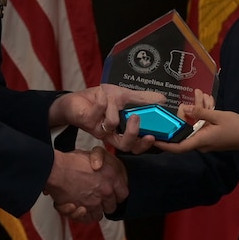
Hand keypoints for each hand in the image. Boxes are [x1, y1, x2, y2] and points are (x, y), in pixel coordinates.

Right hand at [44, 146, 127, 221]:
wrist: (56, 169)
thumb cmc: (71, 161)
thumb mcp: (93, 155)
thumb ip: (102, 163)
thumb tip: (102, 166)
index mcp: (113, 177)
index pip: (123, 194)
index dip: (116, 195)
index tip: (110, 194)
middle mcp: (107, 191)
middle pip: (111, 206)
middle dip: (104, 204)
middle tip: (94, 198)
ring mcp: (96, 203)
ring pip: (99, 214)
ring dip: (92, 210)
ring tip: (83, 203)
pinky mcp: (83, 211)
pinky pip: (88, 219)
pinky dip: (82, 216)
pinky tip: (75, 207)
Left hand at [49, 83, 164, 153]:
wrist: (75, 99)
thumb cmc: (99, 99)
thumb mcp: (124, 96)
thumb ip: (143, 99)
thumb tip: (162, 100)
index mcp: (121, 131)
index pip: (136, 145)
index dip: (144, 144)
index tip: (153, 136)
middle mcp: (111, 134)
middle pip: (125, 145)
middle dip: (133, 134)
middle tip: (136, 118)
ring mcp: (98, 129)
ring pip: (111, 125)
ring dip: (112, 107)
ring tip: (111, 96)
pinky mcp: (86, 121)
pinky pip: (98, 113)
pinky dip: (102, 101)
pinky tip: (101, 94)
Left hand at [153, 101, 238, 153]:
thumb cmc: (236, 128)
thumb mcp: (218, 116)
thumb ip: (201, 112)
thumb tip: (185, 109)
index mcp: (200, 140)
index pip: (178, 147)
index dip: (165, 144)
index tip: (154, 138)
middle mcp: (201, 142)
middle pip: (186, 129)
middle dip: (185, 113)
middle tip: (190, 100)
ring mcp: (206, 139)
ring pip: (195, 124)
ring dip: (198, 109)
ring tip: (202, 94)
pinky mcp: (210, 135)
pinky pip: (202, 124)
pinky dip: (204, 114)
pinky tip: (208, 101)